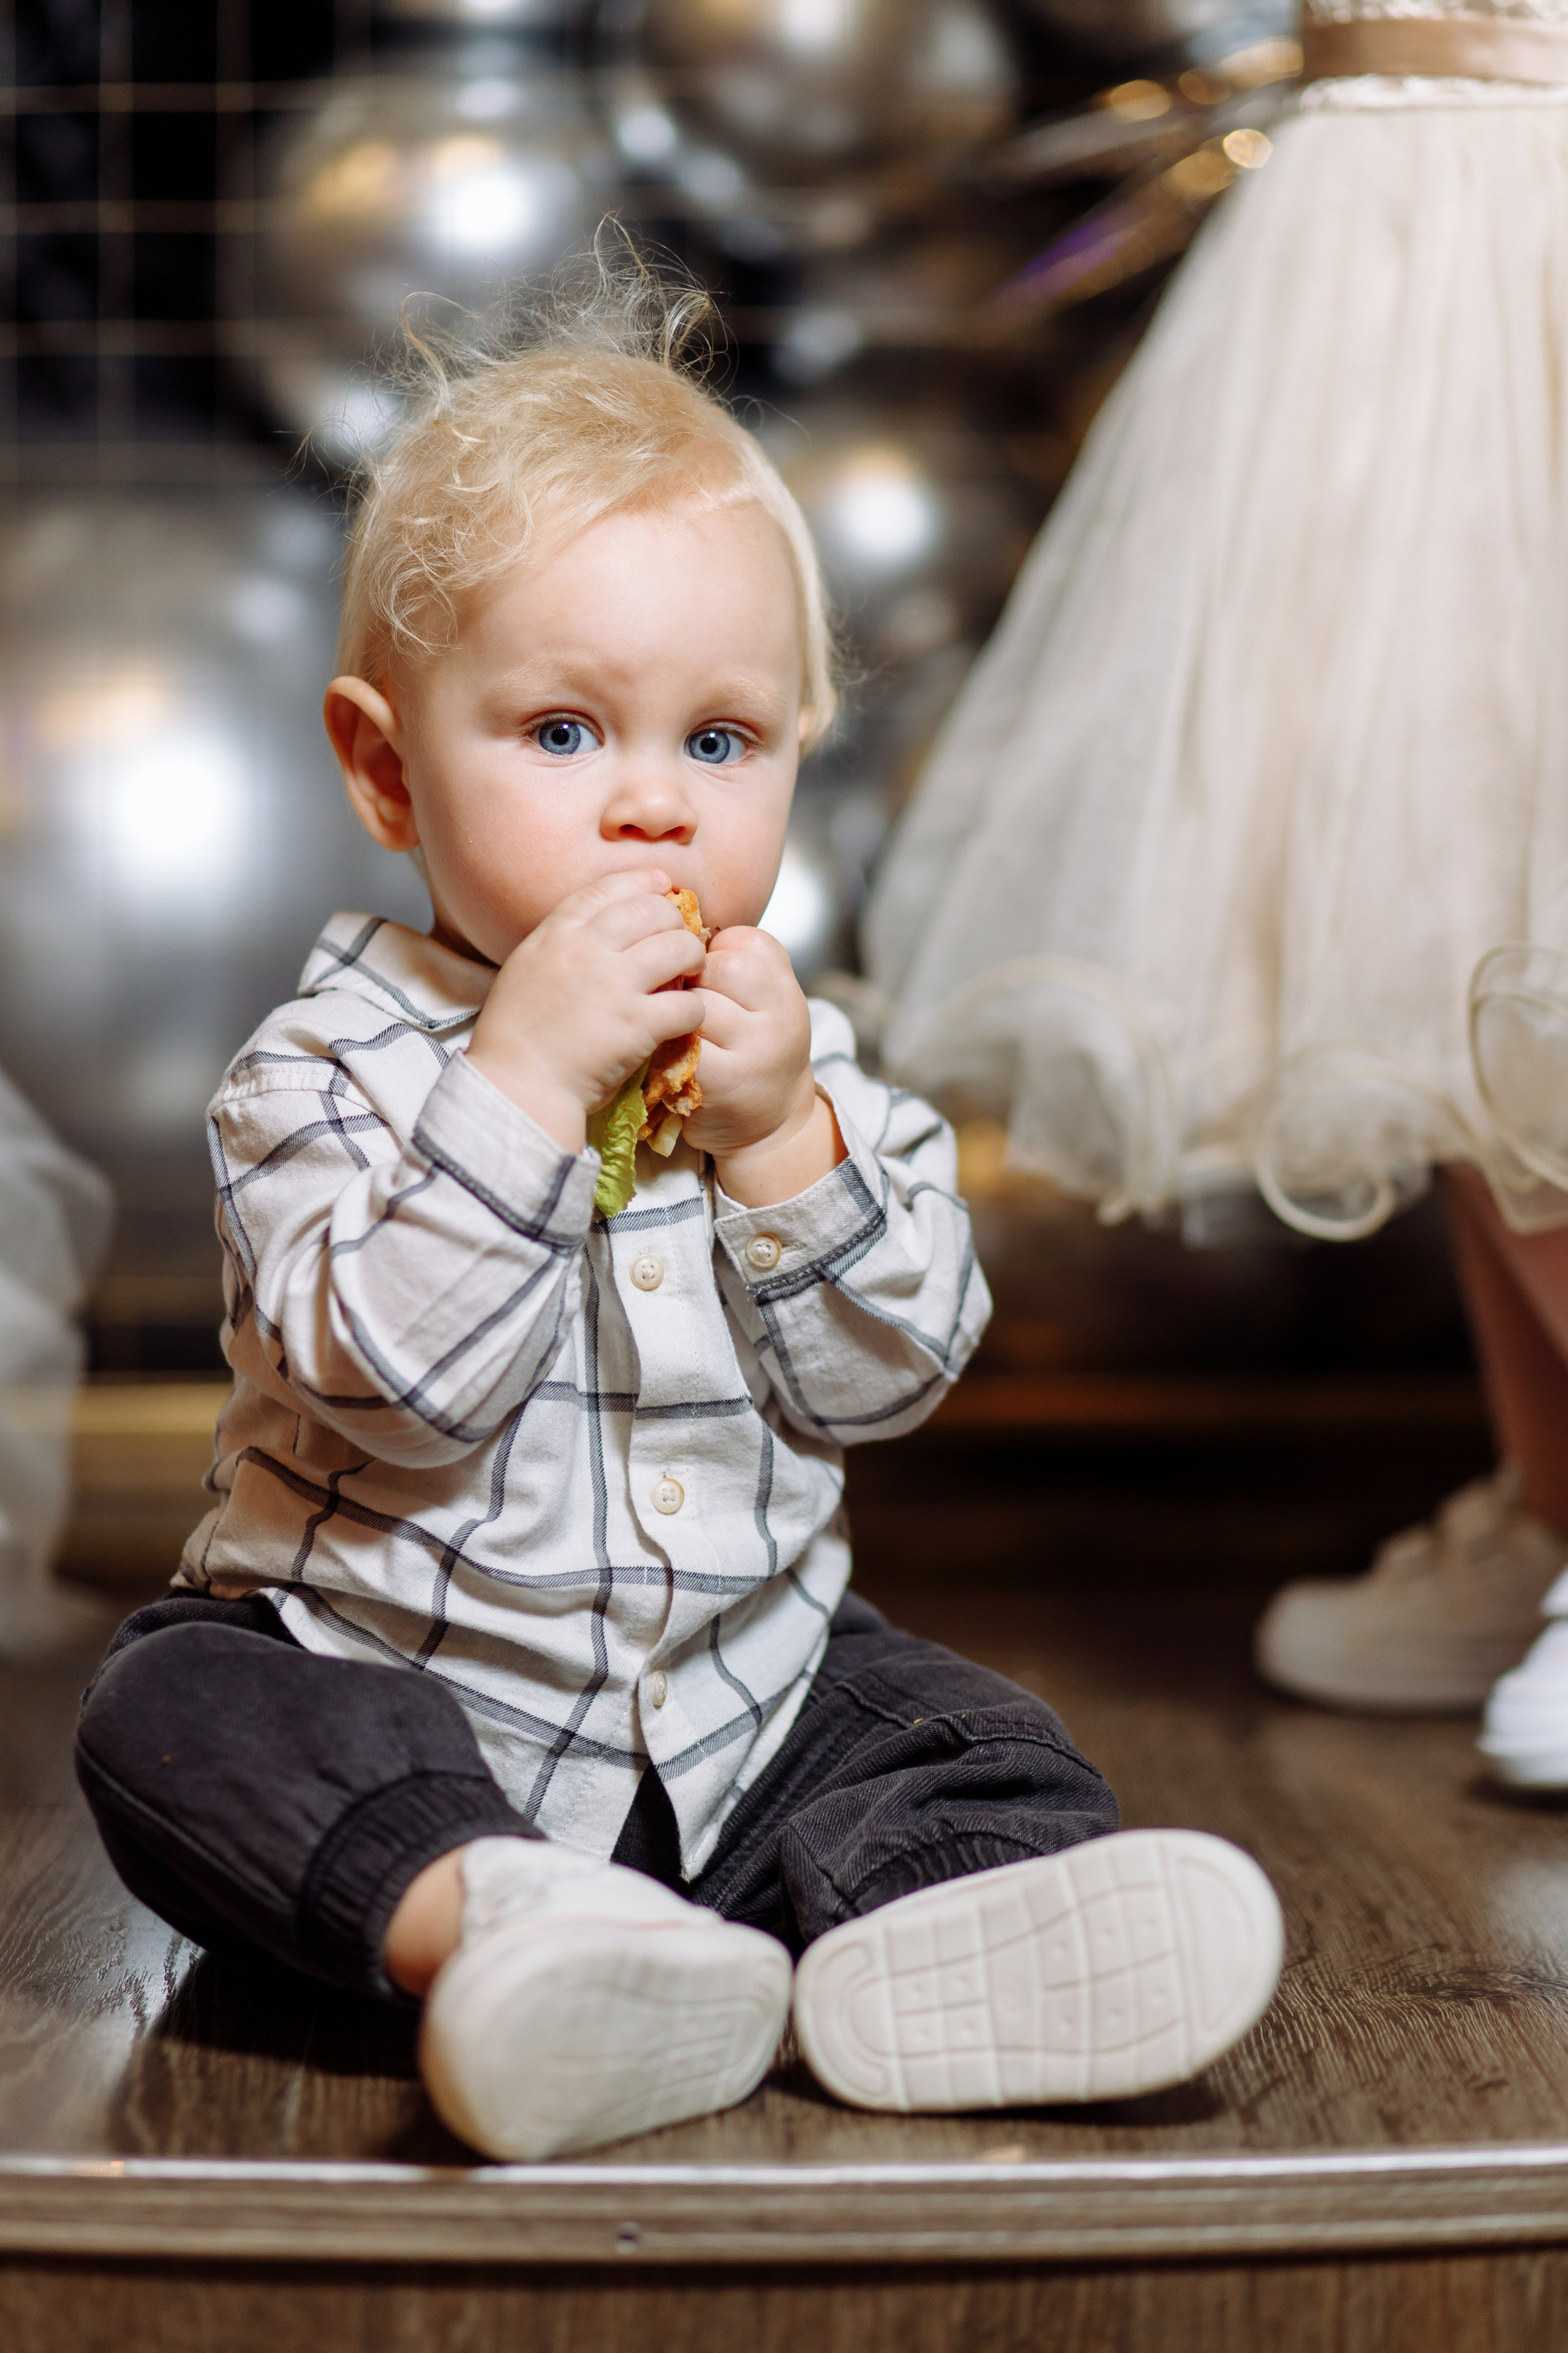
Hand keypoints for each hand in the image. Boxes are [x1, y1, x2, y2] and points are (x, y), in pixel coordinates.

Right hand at [467, 870, 705, 1151]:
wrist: (516, 1086)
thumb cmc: (515, 1037)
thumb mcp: (526, 970)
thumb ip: (561, 946)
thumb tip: (600, 930)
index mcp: (556, 934)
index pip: (609, 888)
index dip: (642, 882)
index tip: (661, 886)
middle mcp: (587, 949)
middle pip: (653, 910)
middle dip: (676, 923)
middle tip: (680, 945)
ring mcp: (614, 985)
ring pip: (680, 947)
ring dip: (693, 959)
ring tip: (691, 977)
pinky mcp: (637, 1024)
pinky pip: (689, 1003)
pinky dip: (694, 1010)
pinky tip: (685, 1019)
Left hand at [683, 928, 844, 1205]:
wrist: (771, 1122)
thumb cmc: (753, 1049)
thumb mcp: (763, 1001)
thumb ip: (736, 961)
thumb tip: (676, 928)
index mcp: (787, 987)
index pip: (742, 941)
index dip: (712, 954)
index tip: (708, 979)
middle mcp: (782, 1015)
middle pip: (719, 968)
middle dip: (692, 982)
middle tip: (686, 1006)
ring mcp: (758, 1048)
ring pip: (698, 1004)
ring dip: (676, 1015)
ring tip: (676, 1030)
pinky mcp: (728, 1081)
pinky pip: (685, 1045)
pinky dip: (669, 1047)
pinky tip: (669, 1056)